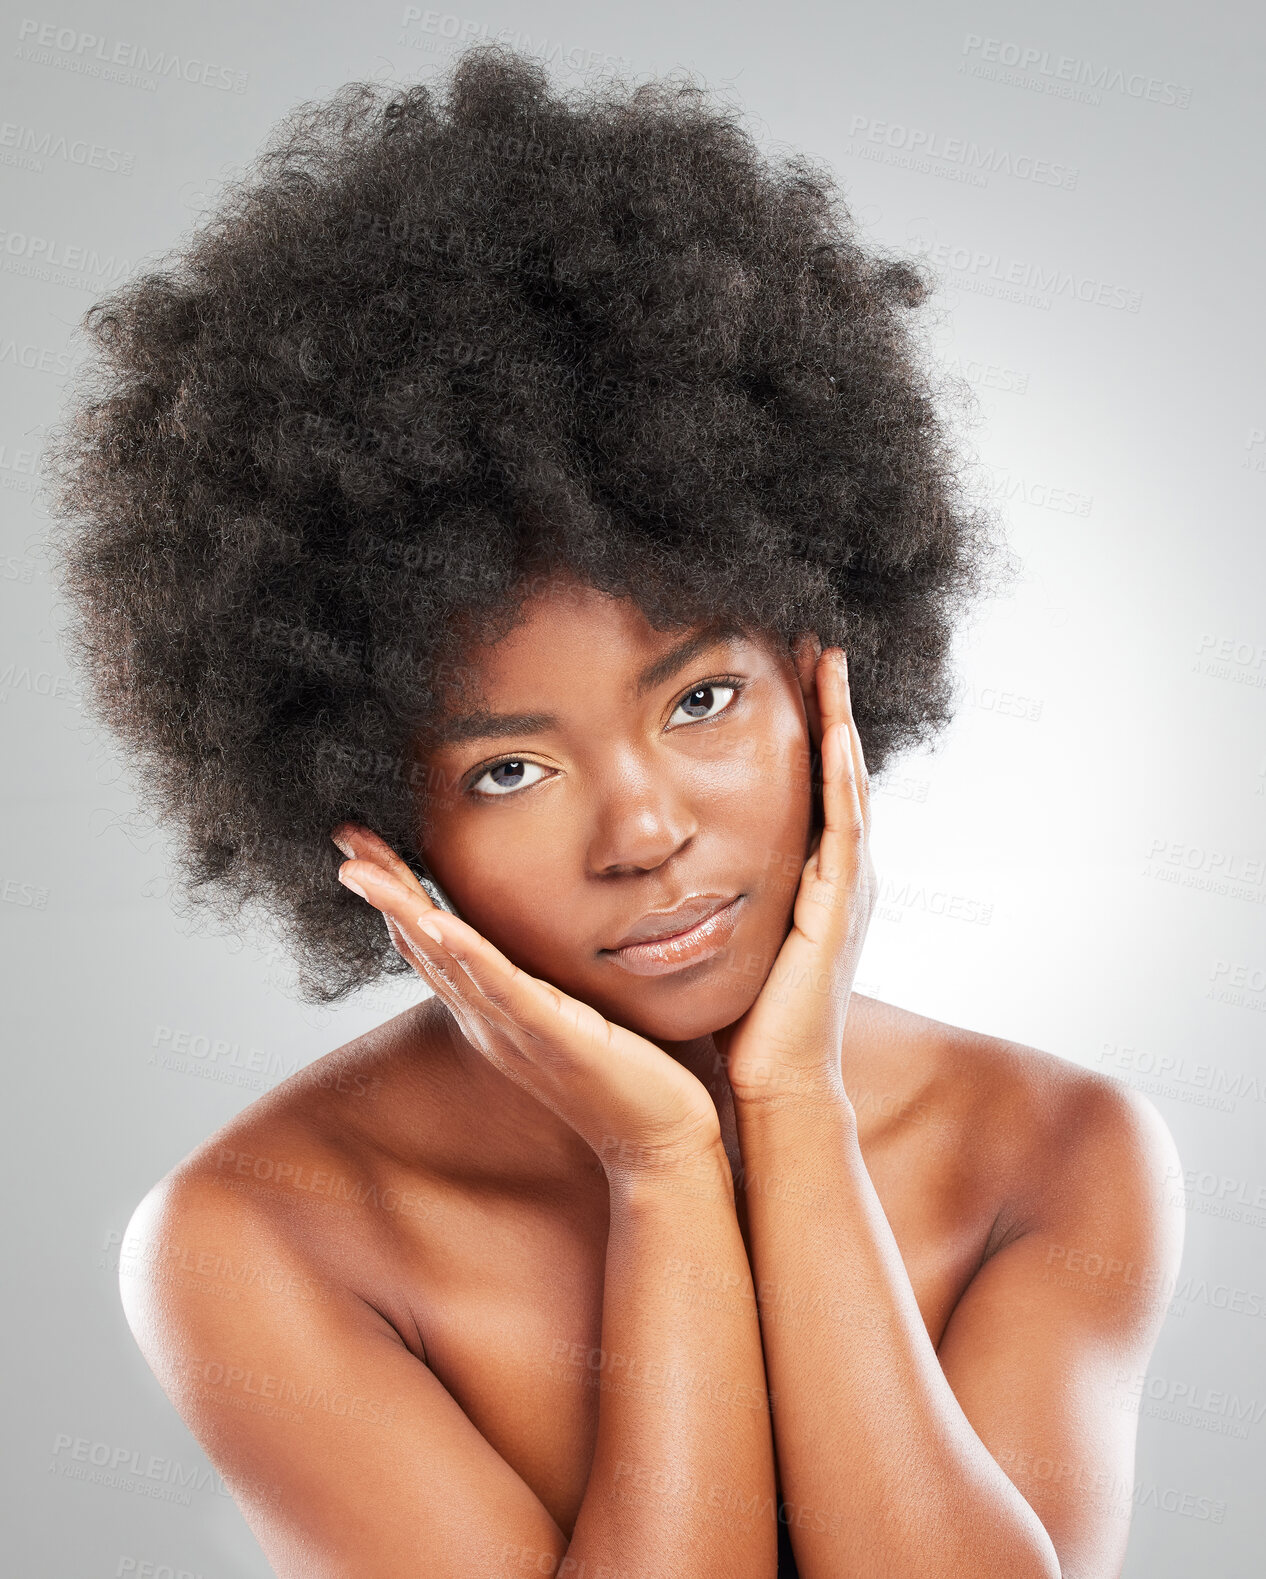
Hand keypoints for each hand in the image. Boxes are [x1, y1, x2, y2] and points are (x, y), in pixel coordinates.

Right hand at [329, 825, 725, 1179]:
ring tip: (362, 871)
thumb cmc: (626, 1079)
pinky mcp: (555, 1036)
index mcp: (491, 1013)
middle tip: (345, 841)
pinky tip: (438, 921)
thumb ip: (541, 981)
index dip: (396, 895)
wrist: (656, 1145)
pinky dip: (467, 954)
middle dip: (383, 890)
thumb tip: (541, 933)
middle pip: (423, 944)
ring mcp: (516, 1030)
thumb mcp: (569, 1016)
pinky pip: (504, 989)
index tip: (363, 849)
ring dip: (402, 912)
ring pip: (446, 960)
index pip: (432, 943)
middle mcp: (489, 1021)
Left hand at [712, 645, 875, 1110]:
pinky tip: (837, 731)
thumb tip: (659, 864)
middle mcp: (837, 874)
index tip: (781, 666)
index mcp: (810, 878)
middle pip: (837, 769)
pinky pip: (847, 829)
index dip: (803, 725)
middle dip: (827, 703)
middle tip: (816, 639)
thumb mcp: (727, 934)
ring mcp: (846, 889)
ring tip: (831, 658)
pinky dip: (845, 778)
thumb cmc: (745, 1018)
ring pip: (848, 784)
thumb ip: (709, 892)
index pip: (809, 782)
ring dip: (841, 720)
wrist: (777, 1084)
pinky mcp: (842, 909)